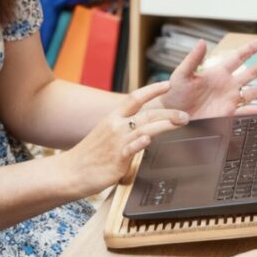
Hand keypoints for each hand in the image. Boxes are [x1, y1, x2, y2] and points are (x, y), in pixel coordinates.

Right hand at [60, 83, 187, 197]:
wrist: (70, 172)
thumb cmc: (90, 156)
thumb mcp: (106, 136)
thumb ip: (125, 131)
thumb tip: (144, 132)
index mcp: (112, 117)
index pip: (134, 98)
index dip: (152, 89)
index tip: (168, 83)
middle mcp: (115, 126)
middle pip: (146, 113)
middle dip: (168, 112)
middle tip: (185, 114)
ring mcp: (116, 142)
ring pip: (144, 128)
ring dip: (165, 124)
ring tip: (181, 122)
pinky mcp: (116, 159)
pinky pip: (131, 148)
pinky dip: (140, 143)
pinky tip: (148, 140)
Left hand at [147, 38, 256, 119]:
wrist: (170, 115)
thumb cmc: (173, 94)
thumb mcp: (181, 74)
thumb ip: (193, 59)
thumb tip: (201, 42)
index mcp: (216, 72)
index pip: (237, 57)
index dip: (250, 49)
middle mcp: (225, 85)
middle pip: (251, 73)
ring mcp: (228, 100)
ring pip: (252, 92)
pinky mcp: (226, 114)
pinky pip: (245, 112)